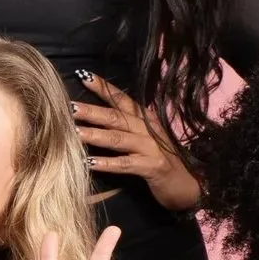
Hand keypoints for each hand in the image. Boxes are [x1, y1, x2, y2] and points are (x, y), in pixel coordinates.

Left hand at [72, 74, 203, 211]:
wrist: (189, 184)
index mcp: (146, 119)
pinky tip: (90, 163)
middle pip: (116, 117)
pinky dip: (108, 163)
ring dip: (95, 135)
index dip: (103, 87)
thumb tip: (100, 117)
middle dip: (91, 111)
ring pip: (118, 138)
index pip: (122, 99)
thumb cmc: (162, 161)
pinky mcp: (153, 167)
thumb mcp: (146, 139)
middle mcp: (148, 129)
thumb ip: (128, 128)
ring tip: (74, 133)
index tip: (82, 74)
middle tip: (69, 106)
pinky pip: (126, 164)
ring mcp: (152, 147)